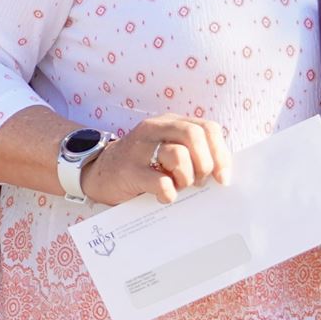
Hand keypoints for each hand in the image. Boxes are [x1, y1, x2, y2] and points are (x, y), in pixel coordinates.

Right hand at [82, 112, 232, 206]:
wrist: (98, 172)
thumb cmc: (141, 165)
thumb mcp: (165, 150)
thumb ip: (190, 153)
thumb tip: (220, 174)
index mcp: (170, 123)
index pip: (207, 128)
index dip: (220, 153)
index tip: (222, 178)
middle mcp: (155, 129)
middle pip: (195, 136)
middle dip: (205, 164)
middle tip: (199, 183)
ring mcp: (140, 148)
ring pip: (178, 155)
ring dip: (186, 178)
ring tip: (179, 187)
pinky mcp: (129, 170)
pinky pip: (160, 181)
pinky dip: (169, 193)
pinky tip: (164, 197)